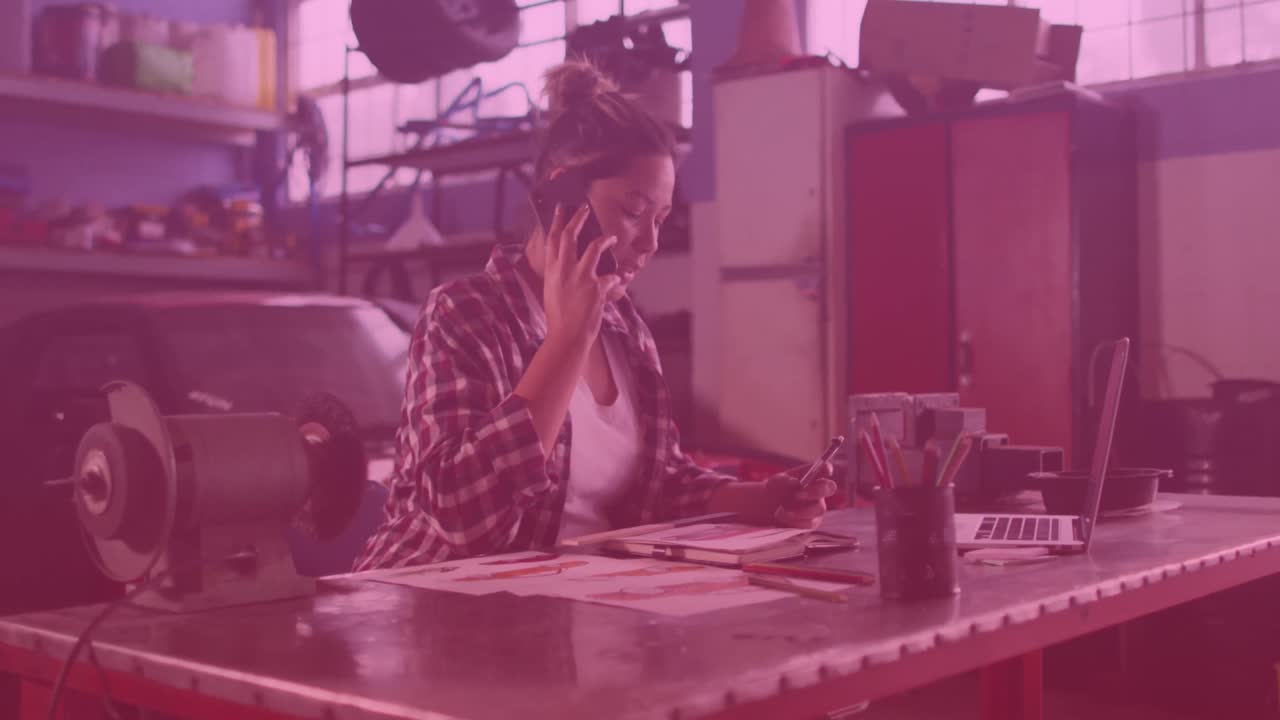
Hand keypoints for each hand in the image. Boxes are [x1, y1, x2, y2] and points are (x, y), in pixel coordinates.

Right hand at [542, 204, 620, 349]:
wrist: (566, 337)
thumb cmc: (560, 317)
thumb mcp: (553, 291)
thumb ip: (560, 274)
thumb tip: (569, 261)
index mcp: (552, 271)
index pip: (553, 240)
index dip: (557, 221)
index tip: (561, 208)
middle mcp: (564, 271)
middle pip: (570, 236)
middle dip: (578, 218)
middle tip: (585, 208)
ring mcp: (580, 278)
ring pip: (594, 247)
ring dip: (605, 240)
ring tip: (612, 238)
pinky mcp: (596, 288)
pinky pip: (612, 277)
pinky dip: (618, 279)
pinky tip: (622, 281)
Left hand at [763, 462, 837, 528]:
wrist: (768, 508)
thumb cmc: (776, 490)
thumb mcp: (775, 482)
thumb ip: (784, 481)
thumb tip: (795, 483)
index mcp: (812, 476)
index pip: (825, 469)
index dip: (827, 468)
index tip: (826, 469)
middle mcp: (819, 490)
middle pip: (829, 488)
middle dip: (814, 491)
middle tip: (797, 495)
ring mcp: (818, 507)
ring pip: (819, 509)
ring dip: (799, 511)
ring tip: (780, 511)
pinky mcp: (813, 522)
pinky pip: (810, 523)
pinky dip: (795, 522)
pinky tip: (783, 518)